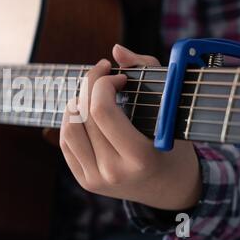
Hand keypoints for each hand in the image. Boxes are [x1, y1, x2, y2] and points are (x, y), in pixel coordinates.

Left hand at [60, 44, 200, 210]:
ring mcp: (95, 179)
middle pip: (84, 116)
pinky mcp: (84, 181)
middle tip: (103, 74)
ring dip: (77, 103)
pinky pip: (65, 142)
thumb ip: (147, 71)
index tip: (118, 77)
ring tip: (93, 95)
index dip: (103, 84)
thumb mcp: (171, 110)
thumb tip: (115, 50)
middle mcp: (113, 172)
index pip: (103, 111)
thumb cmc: (174, 146)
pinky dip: (71, 120)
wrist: (170, 189)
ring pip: (69, 127)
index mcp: (140, 157)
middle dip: (90, 85)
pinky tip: (85, 113)